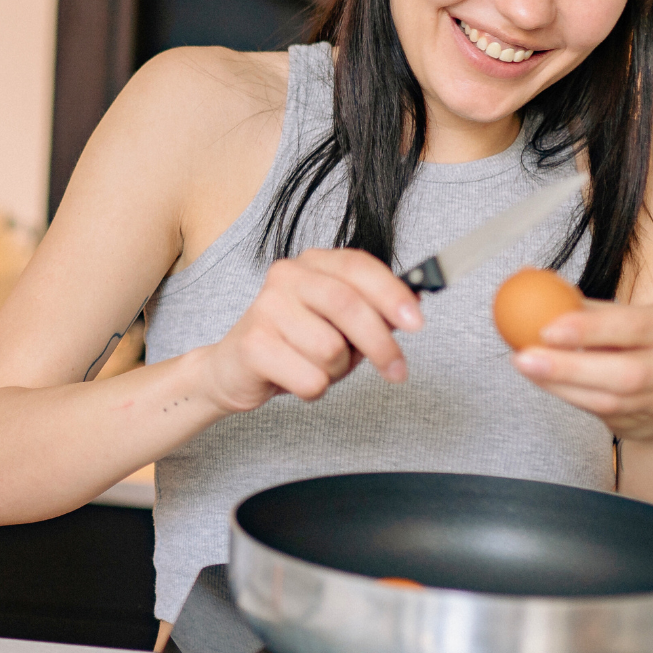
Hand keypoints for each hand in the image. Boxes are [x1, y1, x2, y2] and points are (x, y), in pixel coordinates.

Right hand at [196, 249, 421, 413]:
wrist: (234, 369)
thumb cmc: (294, 343)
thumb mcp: (340, 323)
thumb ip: (374, 310)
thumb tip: (416, 302)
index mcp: (312, 263)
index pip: (359, 267)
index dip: (392, 294)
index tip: (418, 323)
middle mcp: (287, 277)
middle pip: (348, 306)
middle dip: (380, 344)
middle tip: (398, 371)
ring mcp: (266, 308)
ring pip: (331, 350)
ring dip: (336, 371)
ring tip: (318, 367)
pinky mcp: (254, 345)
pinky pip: (310, 379)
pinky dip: (313, 389)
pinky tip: (296, 379)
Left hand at [514, 298, 652, 444]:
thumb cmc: (636, 341)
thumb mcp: (623, 317)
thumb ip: (580, 304)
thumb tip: (527, 275)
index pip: (632, 325)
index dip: (590, 329)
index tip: (547, 329)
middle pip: (626, 372)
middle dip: (570, 367)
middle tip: (524, 357)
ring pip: (610, 398)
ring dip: (560, 383)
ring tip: (526, 365)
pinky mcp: (650, 420)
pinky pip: (602, 411)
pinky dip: (568, 394)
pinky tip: (543, 380)